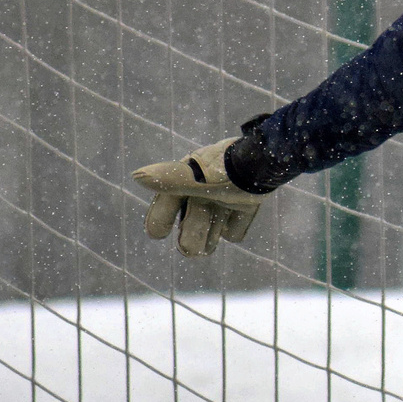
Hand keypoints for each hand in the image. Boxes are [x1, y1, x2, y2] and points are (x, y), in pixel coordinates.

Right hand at [133, 138, 264, 256]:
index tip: (159, 232)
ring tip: (215, 228)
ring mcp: (222, 202)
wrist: (265, 163)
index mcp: (184, 182)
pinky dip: (238, 224)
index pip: (163, 210)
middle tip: (196, 238)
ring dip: (211, 235)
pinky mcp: (243, 208)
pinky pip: (235, 231)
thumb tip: (137, 176)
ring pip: (210, 234)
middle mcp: (201, 192)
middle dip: (193, 234)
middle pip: (190, 229)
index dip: (159, 221)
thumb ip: (169, 180)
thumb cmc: (226, 170)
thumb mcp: (195, 177)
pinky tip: (242, 210)